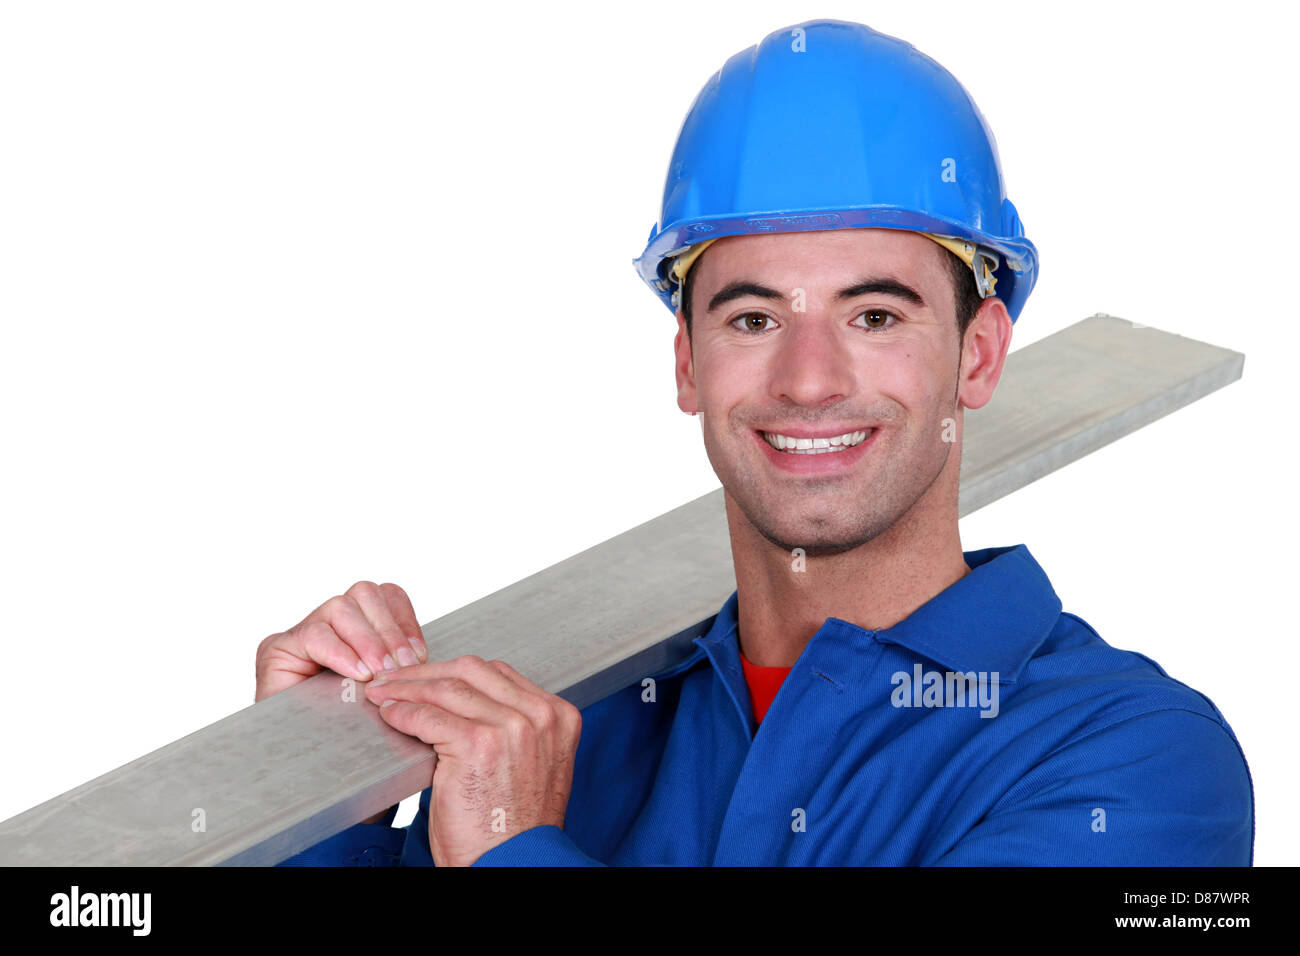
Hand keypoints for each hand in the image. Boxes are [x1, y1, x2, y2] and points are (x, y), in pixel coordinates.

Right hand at [255, 580, 427, 825]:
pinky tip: (356, 675)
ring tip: (379, 673)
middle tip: (404, 666)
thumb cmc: (360, 742)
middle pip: (366, 594)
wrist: (318, 782)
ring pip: (342, 607)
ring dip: (368, 640)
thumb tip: (448, 665)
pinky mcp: (277, 651)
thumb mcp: (395, 700)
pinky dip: (339, 652)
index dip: (405, 621)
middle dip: (391, 630)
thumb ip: (412, 673)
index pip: (388, 597)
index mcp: (360, 629)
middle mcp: (330, 626)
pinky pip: (312, 635)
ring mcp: (302, 636)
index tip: (420, 655)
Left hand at [363, 655, 581, 866]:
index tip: (428, 677)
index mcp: (558, 716)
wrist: (514, 863)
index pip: (498, 674)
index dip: (455, 672)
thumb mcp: (531, 764)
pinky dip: (404, 713)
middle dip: (427, 671)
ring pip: (447, 689)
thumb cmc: (514, 826)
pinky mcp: (479, 744)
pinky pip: (429, 717)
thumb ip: (513, 728)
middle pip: (472, 670)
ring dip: (407, 688)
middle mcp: (540, 716)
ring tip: (384, 694)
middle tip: (396, 678)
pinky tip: (391, 716)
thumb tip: (461, 703)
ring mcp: (512, 728)